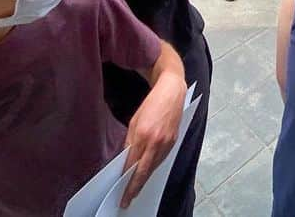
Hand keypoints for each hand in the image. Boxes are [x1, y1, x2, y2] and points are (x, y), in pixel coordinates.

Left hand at [121, 75, 185, 206]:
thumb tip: (126, 159)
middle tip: (127, 200)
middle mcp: (156, 141)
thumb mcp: (134, 121)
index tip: (121, 192)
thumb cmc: (151, 104)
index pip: (132, 164)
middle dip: (135, 187)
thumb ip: (130, 141)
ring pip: (153, 167)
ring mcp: (167, 143)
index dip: (126, 180)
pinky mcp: (174, 142)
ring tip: (135, 190)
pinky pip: (161, 160)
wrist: (172, 92)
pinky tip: (147, 173)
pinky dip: (153, 168)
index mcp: (143, 135)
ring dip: (144, 179)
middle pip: (144, 171)